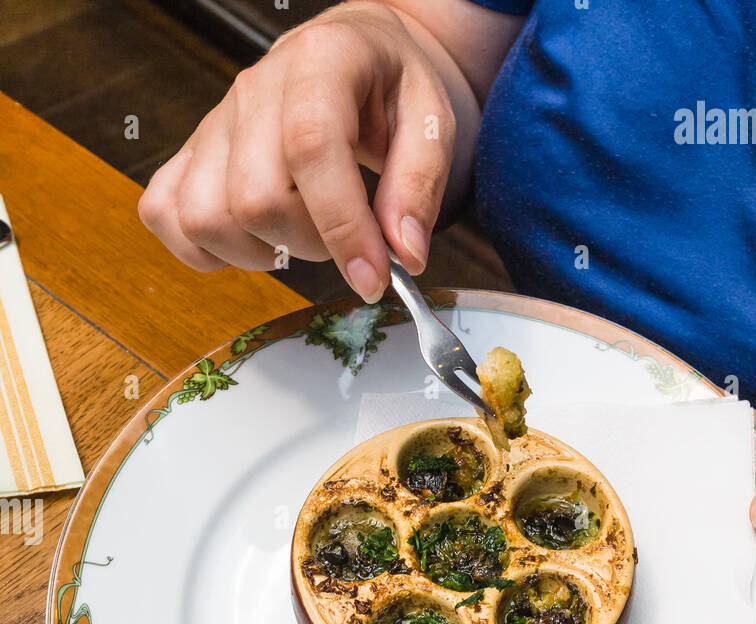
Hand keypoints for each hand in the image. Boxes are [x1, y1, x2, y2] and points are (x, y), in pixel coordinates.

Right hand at [138, 3, 457, 300]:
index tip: (373, 278)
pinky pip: (164, 214)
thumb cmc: (390, 86)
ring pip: (204, 218)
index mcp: (320, 63)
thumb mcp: (432, 122)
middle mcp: (255, 88)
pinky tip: (252, 240)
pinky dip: (202, 247)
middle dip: (308, 245)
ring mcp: (215, 121)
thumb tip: (404, 254)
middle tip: (343, 239)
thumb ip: (420, 188)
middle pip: (254, 199)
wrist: (354, 54)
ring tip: (298, 236)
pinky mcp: (192, 153)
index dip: (341, 228)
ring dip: (256, 253)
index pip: (311, 150)